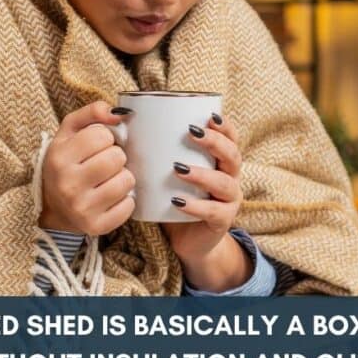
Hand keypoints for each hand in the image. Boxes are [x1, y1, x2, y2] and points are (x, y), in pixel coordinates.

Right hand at [39, 100, 134, 235]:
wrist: (56, 208)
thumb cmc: (67, 164)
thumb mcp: (69, 132)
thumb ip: (92, 112)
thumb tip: (120, 113)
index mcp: (59, 157)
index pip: (102, 135)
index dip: (105, 138)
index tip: (97, 146)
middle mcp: (67, 184)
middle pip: (117, 157)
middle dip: (116, 157)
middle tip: (104, 164)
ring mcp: (82, 208)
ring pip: (127, 180)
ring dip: (123, 177)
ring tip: (108, 180)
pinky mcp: (96, 226)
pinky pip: (129, 205)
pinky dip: (126, 200)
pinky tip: (112, 198)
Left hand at [161, 113, 250, 290]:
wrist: (187, 241)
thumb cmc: (175, 200)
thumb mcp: (170, 174)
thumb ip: (158, 154)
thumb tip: (125, 126)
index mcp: (221, 162)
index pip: (231, 138)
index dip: (224, 126)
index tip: (209, 115)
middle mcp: (230, 178)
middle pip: (232, 155)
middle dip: (215, 142)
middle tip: (192, 132)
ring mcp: (229, 201)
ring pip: (224, 183)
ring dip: (202, 174)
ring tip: (179, 168)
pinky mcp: (222, 221)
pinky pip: (213, 212)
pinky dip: (196, 206)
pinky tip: (178, 202)